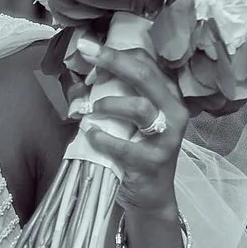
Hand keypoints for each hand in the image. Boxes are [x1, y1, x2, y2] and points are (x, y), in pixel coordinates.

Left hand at [64, 33, 188, 226]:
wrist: (150, 195)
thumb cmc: (134, 149)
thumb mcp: (123, 118)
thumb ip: (103, 94)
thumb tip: (73, 73)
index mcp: (167, 94)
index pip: (146, 61)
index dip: (116, 53)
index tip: (89, 53)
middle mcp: (173, 111)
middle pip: (145, 75)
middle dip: (113, 60)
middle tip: (86, 52)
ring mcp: (166, 137)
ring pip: (140, 107)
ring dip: (109, 103)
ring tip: (90, 108)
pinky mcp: (153, 162)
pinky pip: (125, 146)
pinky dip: (103, 138)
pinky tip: (90, 134)